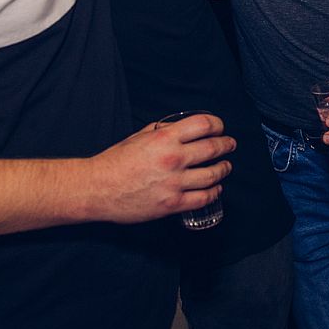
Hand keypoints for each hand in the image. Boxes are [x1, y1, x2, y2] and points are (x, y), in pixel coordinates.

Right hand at [90, 114, 233, 222]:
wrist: (97, 189)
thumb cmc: (115, 162)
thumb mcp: (138, 137)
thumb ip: (160, 131)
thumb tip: (178, 128)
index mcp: (164, 139)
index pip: (204, 125)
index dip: (217, 124)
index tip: (220, 127)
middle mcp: (173, 159)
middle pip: (213, 148)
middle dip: (226, 145)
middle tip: (230, 144)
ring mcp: (174, 183)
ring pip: (213, 175)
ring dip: (224, 169)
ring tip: (226, 166)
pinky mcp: (172, 204)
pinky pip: (203, 198)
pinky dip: (214, 192)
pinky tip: (216, 188)